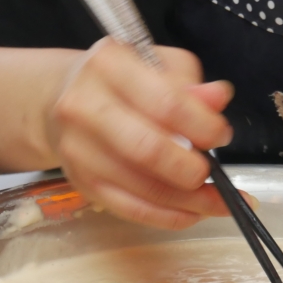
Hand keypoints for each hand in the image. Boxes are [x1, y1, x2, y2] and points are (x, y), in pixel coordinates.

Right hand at [50, 39, 239, 228]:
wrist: (60, 98)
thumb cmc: (120, 82)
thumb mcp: (157, 66)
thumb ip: (190, 84)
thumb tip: (219, 97)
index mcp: (109, 66)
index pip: (166, 103)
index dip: (203, 126)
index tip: (221, 135)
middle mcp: (84, 106)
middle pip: (149, 150)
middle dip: (193, 170)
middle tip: (215, 173)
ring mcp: (79, 149)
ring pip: (144, 187)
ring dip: (191, 201)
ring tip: (220, 203)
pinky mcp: (81, 182)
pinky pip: (131, 209)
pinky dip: (168, 216)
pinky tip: (193, 213)